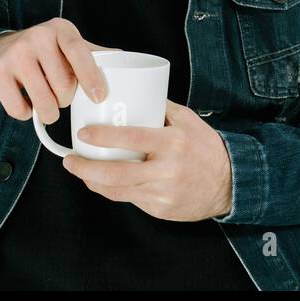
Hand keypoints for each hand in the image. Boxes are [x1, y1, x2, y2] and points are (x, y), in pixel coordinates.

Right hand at [0, 18, 114, 122]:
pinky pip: (20, 109)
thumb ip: (91, 53)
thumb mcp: (65, 44)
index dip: (91, 76)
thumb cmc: (40, 52)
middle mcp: (37, 36)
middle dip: (65, 100)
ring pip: (44, 102)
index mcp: (60, 29)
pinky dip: (25, 113)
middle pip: (64, 86)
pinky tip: (23, 100)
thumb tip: (123, 58)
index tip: (99, 97)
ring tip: (43, 101)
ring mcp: (15, 53)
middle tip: (58, 94)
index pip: (80, 52)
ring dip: (48, 112)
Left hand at [63, 100, 232, 221]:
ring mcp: (163, 193)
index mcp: (173, 142)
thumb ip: (159, 106)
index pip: (132, 138)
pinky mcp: (161, 209)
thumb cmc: (205, 146)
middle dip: (86, 169)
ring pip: (118, 190)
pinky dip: (113, 190)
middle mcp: (167, 169)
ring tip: (80, 171)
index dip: (103, 137)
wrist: (230, 182)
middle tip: (69, 160)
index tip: (83, 134)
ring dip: (93, 181)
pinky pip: (130, 199)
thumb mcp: (186, 119)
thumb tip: (131, 91)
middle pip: (116, 173)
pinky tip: (102, 182)